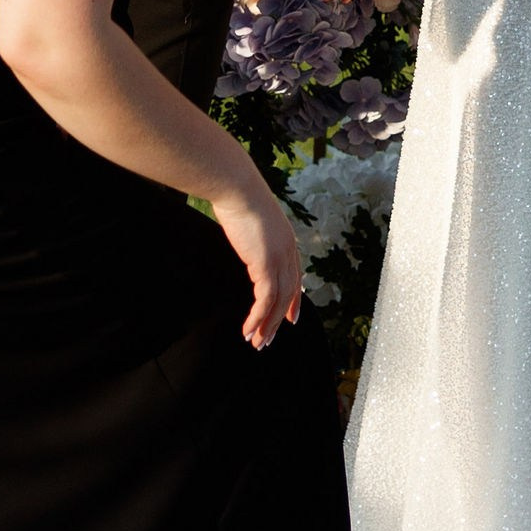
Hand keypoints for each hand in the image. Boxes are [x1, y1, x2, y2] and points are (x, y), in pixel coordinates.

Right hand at [212, 181, 302, 347]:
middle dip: (278, 320)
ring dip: (266, 326)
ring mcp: (279, 259)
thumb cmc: (237, 195)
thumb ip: (252, 231)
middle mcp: (288, 252)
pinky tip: (248, 330)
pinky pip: (265, 300)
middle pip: (288, 294)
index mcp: (286, 241)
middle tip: (268, 340)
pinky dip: (257, 318)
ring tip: (256, 344)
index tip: (290, 319)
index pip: (294, 277)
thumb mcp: (249, 217)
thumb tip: (243, 231)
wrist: (237, 187)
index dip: (293, 300)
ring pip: (277, 302)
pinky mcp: (266, 265)